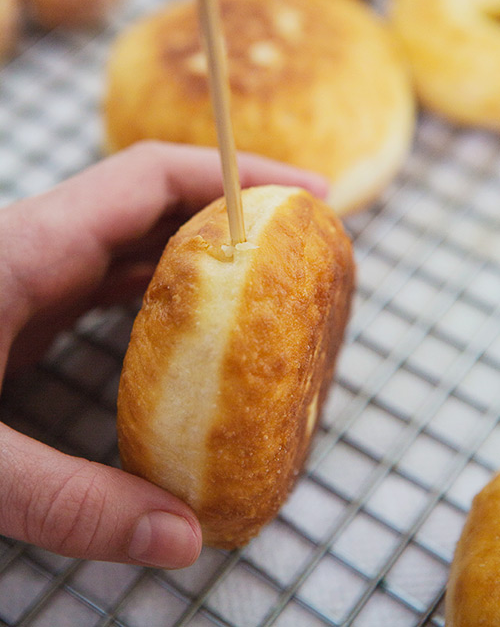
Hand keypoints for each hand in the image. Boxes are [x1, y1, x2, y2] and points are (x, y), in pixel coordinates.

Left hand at [0, 141, 327, 566]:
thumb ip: (70, 502)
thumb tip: (184, 538)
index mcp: (30, 247)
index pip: (152, 177)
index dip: (236, 172)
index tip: (308, 192)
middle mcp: (39, 245)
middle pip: (156, 200)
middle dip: (234, 211)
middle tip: (307, 243)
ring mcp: (32, 272)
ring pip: (136, 241)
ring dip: (203, 252)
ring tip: (268, 283)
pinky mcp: (25, 304)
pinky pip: (112, 281)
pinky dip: (164, 291)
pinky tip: (196, 328)